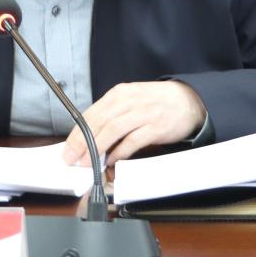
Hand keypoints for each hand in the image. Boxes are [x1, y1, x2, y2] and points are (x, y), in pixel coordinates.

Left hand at [62, 80, 205, 166]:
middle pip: (99, 122)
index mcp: (119, 94)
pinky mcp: (156, 127)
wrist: (187, 100)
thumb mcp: (130, 100)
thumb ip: (111, 116)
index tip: (67, 149)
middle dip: (82, 142)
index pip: (91, 114)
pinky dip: (121, 152)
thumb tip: (89, 138)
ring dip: (98, 148)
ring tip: (88, 162)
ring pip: (113, 130)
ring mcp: (143, 113)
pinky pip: (133, 140)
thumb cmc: (154, 102)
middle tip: (72, 159)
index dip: (76, 133)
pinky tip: (113, 160)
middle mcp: (129, 101)